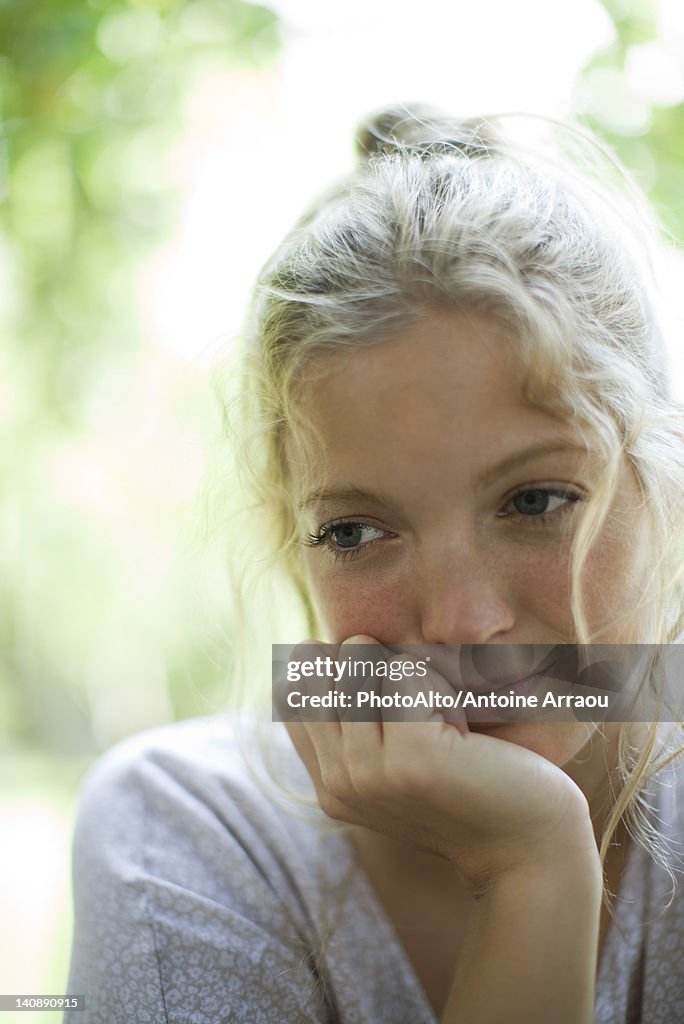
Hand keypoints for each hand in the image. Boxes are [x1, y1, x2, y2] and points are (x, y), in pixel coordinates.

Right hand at [285, 635, 598, 894]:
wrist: (529, 847)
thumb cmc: (474, 784)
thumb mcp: (396, 754)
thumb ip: (350, 719)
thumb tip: (303, 648)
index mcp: (328, 785)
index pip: (293, 687)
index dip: (343, 670)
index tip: (396, 708)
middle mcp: (335, 782)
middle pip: (319, 664)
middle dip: (375, 666)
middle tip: (423, 716)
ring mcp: (366, 773)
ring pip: (359, 659)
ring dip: (410, 673)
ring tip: (444, 723)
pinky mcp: (407, 759)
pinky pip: (405, 671)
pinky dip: (439, 682)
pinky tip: (463, 730)